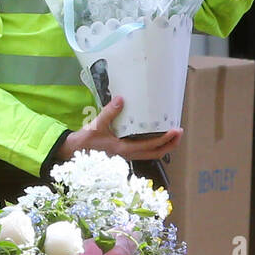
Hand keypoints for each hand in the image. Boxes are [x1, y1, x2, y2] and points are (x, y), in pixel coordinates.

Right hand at [57, 96, 182, 161]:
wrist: (74, 151)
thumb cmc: (86, 140)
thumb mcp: (97, 125)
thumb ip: (109, 112)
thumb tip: (122, 99)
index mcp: (124, 150)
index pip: (150, 146)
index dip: (165, 139)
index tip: (176, 131)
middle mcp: (128, 155)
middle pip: (156, 154)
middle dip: (170, 145)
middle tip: (180, 133)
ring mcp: (127, 156)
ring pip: (151, 154)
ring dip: (164, 146)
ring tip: (172, 135)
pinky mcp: (124, 153)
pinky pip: (144, 151)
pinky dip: (154, 145)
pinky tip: (156, 136)